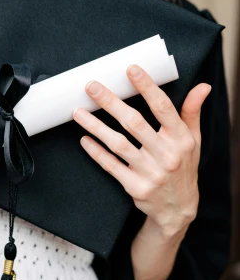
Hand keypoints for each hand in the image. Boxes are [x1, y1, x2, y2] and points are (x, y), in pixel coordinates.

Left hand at [72, 64, 211, 238]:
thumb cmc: (183, 169)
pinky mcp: (135, 187)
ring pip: (118, 144)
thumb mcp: (194, 141)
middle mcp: (166, 155)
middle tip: (91, 86)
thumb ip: (192, 113)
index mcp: (181, 139)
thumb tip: (202, 86)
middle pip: (134, 123)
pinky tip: (84, 139)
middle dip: (111, 102)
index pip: (163, 108)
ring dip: (96, 126)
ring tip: (78, 111)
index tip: (131, 69)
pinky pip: (111, 166)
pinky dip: (96, 152)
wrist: (178, 210)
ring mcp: (150, 172)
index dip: (147, 87)